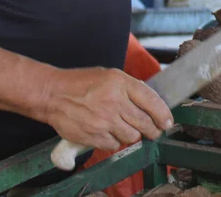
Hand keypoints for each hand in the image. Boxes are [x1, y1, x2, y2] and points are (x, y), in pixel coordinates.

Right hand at [40, 67, 171, 151]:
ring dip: (132, 135)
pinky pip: (114, 145)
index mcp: (120, 83)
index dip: (163, 114)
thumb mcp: (109, 76)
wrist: (52, 94)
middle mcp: (114, 101)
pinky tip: (107, 132)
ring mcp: (104, 120)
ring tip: (123, 128)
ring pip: (132, 136)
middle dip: (153, 130)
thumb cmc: (80, 83)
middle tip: (153, 131)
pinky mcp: (94, 135)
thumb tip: (151, 103)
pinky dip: (114, 141)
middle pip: (145, 123)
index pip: (151, 100)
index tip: (168, 122)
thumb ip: (129, 88)